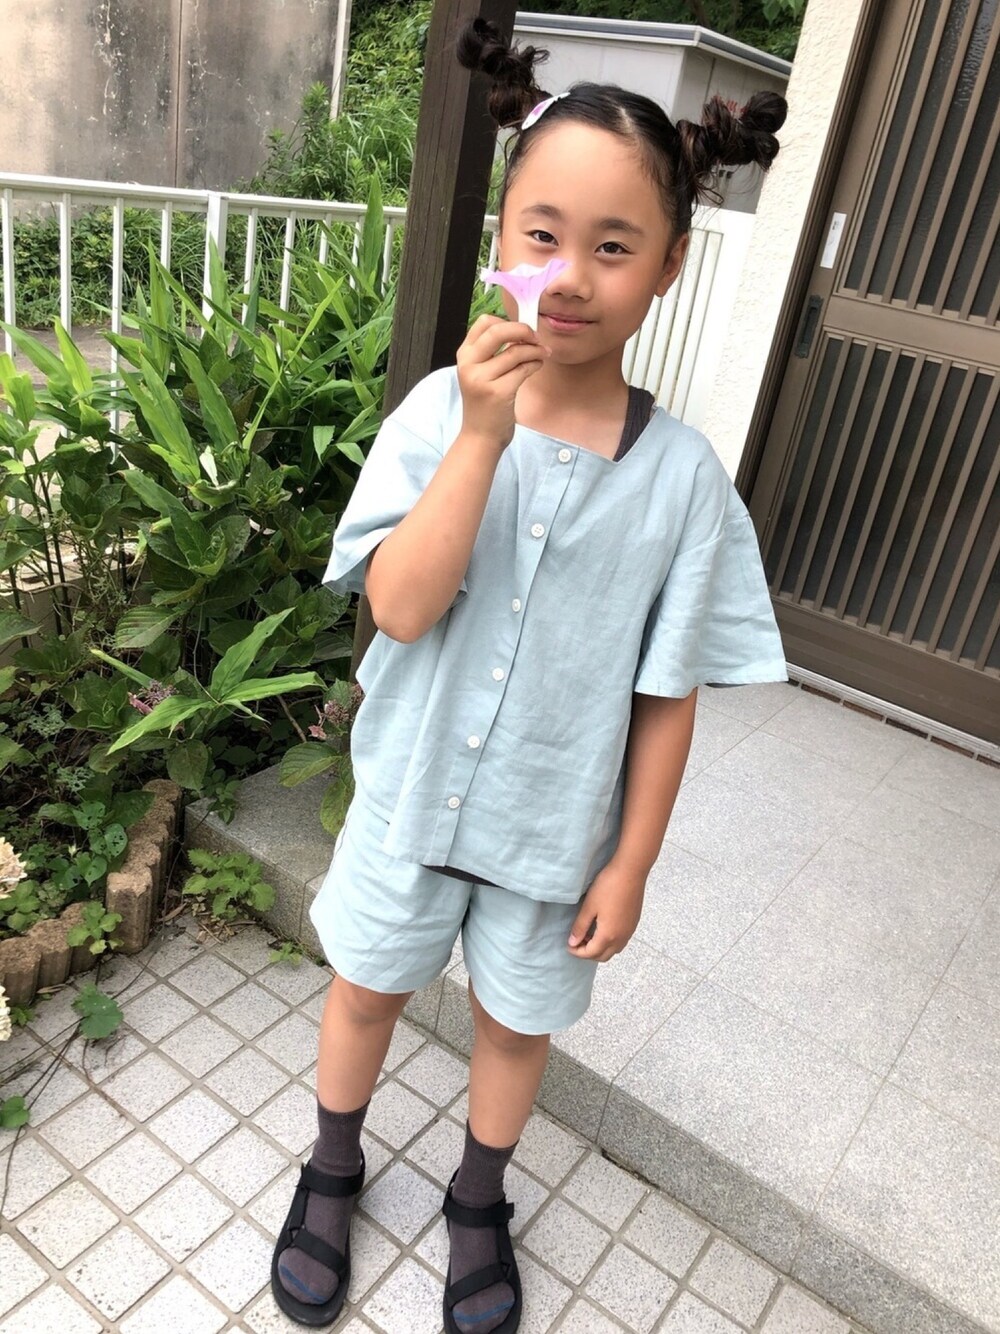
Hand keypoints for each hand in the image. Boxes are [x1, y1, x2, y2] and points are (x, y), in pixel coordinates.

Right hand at [456, 314, 547, 448]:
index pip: (484, 322)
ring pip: (516, 351)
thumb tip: (522, 330)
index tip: (520, 330)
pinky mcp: (498, 392)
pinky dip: (535, 364)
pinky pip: (523, 369)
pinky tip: (537, 365)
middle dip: (523, 330)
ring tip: (542, 354)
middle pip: (498, 331)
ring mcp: (482, 379)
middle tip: (536, 338)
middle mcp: (469, 364)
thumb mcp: (480, 373)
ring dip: (535, 350)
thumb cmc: (485, 402)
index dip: (507, 321)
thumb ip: (493, 351)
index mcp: (464, 355)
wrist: (481, 435)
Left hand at [567, 862, 645, 962]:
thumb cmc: (608, 887)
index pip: (590, 953)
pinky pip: (621, 941)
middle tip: (577, 941)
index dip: (577, 952)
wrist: (631, 872)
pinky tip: (602, 928)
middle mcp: (621, 938)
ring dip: (600, 948)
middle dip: (588, 953)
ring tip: (589, 934)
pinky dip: (610, 942)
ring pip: (614, 950)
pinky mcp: (634, 924)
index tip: (568, 945)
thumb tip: (573, 942)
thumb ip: (580, 927)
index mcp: (608, 935)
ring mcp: (629, 932)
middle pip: (603, 956)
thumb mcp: (589, 906)